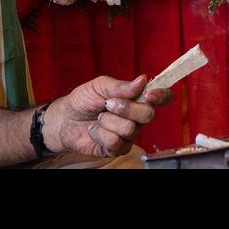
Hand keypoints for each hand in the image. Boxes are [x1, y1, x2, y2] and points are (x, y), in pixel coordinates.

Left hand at [43, 75, 171, 157]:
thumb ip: (121, 86)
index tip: (148, 95)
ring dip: (108, 121)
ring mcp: (129, 134)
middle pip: (148, 115)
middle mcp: (137, 117)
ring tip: (99, 117)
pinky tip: (95, 130)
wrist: (64, 119)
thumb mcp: (100, 86)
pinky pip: (115, 142)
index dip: (161, 96)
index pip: (163, 98)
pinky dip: (100, 134)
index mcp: (138, 98)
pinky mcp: (117, 148)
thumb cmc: (83, 100)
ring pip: (129, 129)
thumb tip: (143, 80)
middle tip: (108, 104)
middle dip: (126, 108)